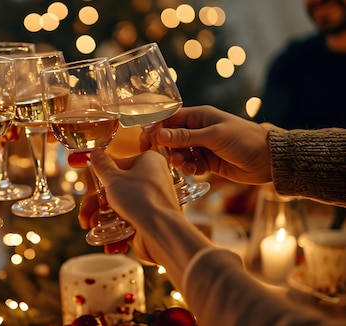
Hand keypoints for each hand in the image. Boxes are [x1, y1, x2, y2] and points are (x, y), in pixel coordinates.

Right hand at [140, 105, 274, 183]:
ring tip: (185, 165)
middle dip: (166, 149)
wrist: (269, 160)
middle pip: (171, 138)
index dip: (155, 129)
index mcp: (199, 116)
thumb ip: (185, 137)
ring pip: (179, 153)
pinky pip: (191, 165)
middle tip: (166, 158)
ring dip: (178, 160)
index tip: (146, 143)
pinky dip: (190, 169)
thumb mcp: (214, 136)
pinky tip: (197, 171)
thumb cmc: (245, 140)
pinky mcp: (208, 162)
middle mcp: (198, 130)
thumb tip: (159, 134)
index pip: (169, 119)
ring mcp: (202, 146)